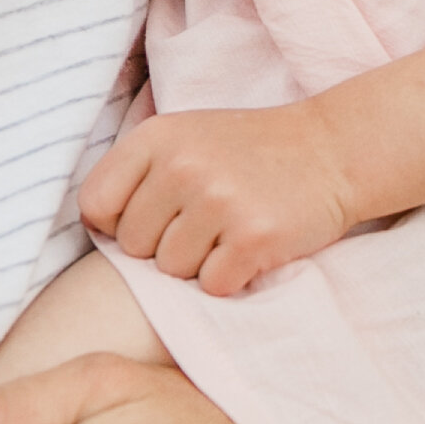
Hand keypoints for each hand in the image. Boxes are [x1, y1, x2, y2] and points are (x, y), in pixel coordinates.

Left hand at [79, 102, 355, 295]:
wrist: (333, 150)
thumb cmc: (249, 152)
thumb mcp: (185, 137)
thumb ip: (136, 173)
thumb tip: (91, 227)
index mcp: (157, 137)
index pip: (95, 206)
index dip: (117, 224)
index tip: (153, 218)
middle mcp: (182, 165)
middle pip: (132, 247)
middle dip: (163, 246)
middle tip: (206, 222)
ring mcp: (219, 201)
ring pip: (171, 272)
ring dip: (199, 263)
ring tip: (230, 231)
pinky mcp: (254, 238)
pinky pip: (212, 286)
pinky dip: (232, 278)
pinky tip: (251, 247)